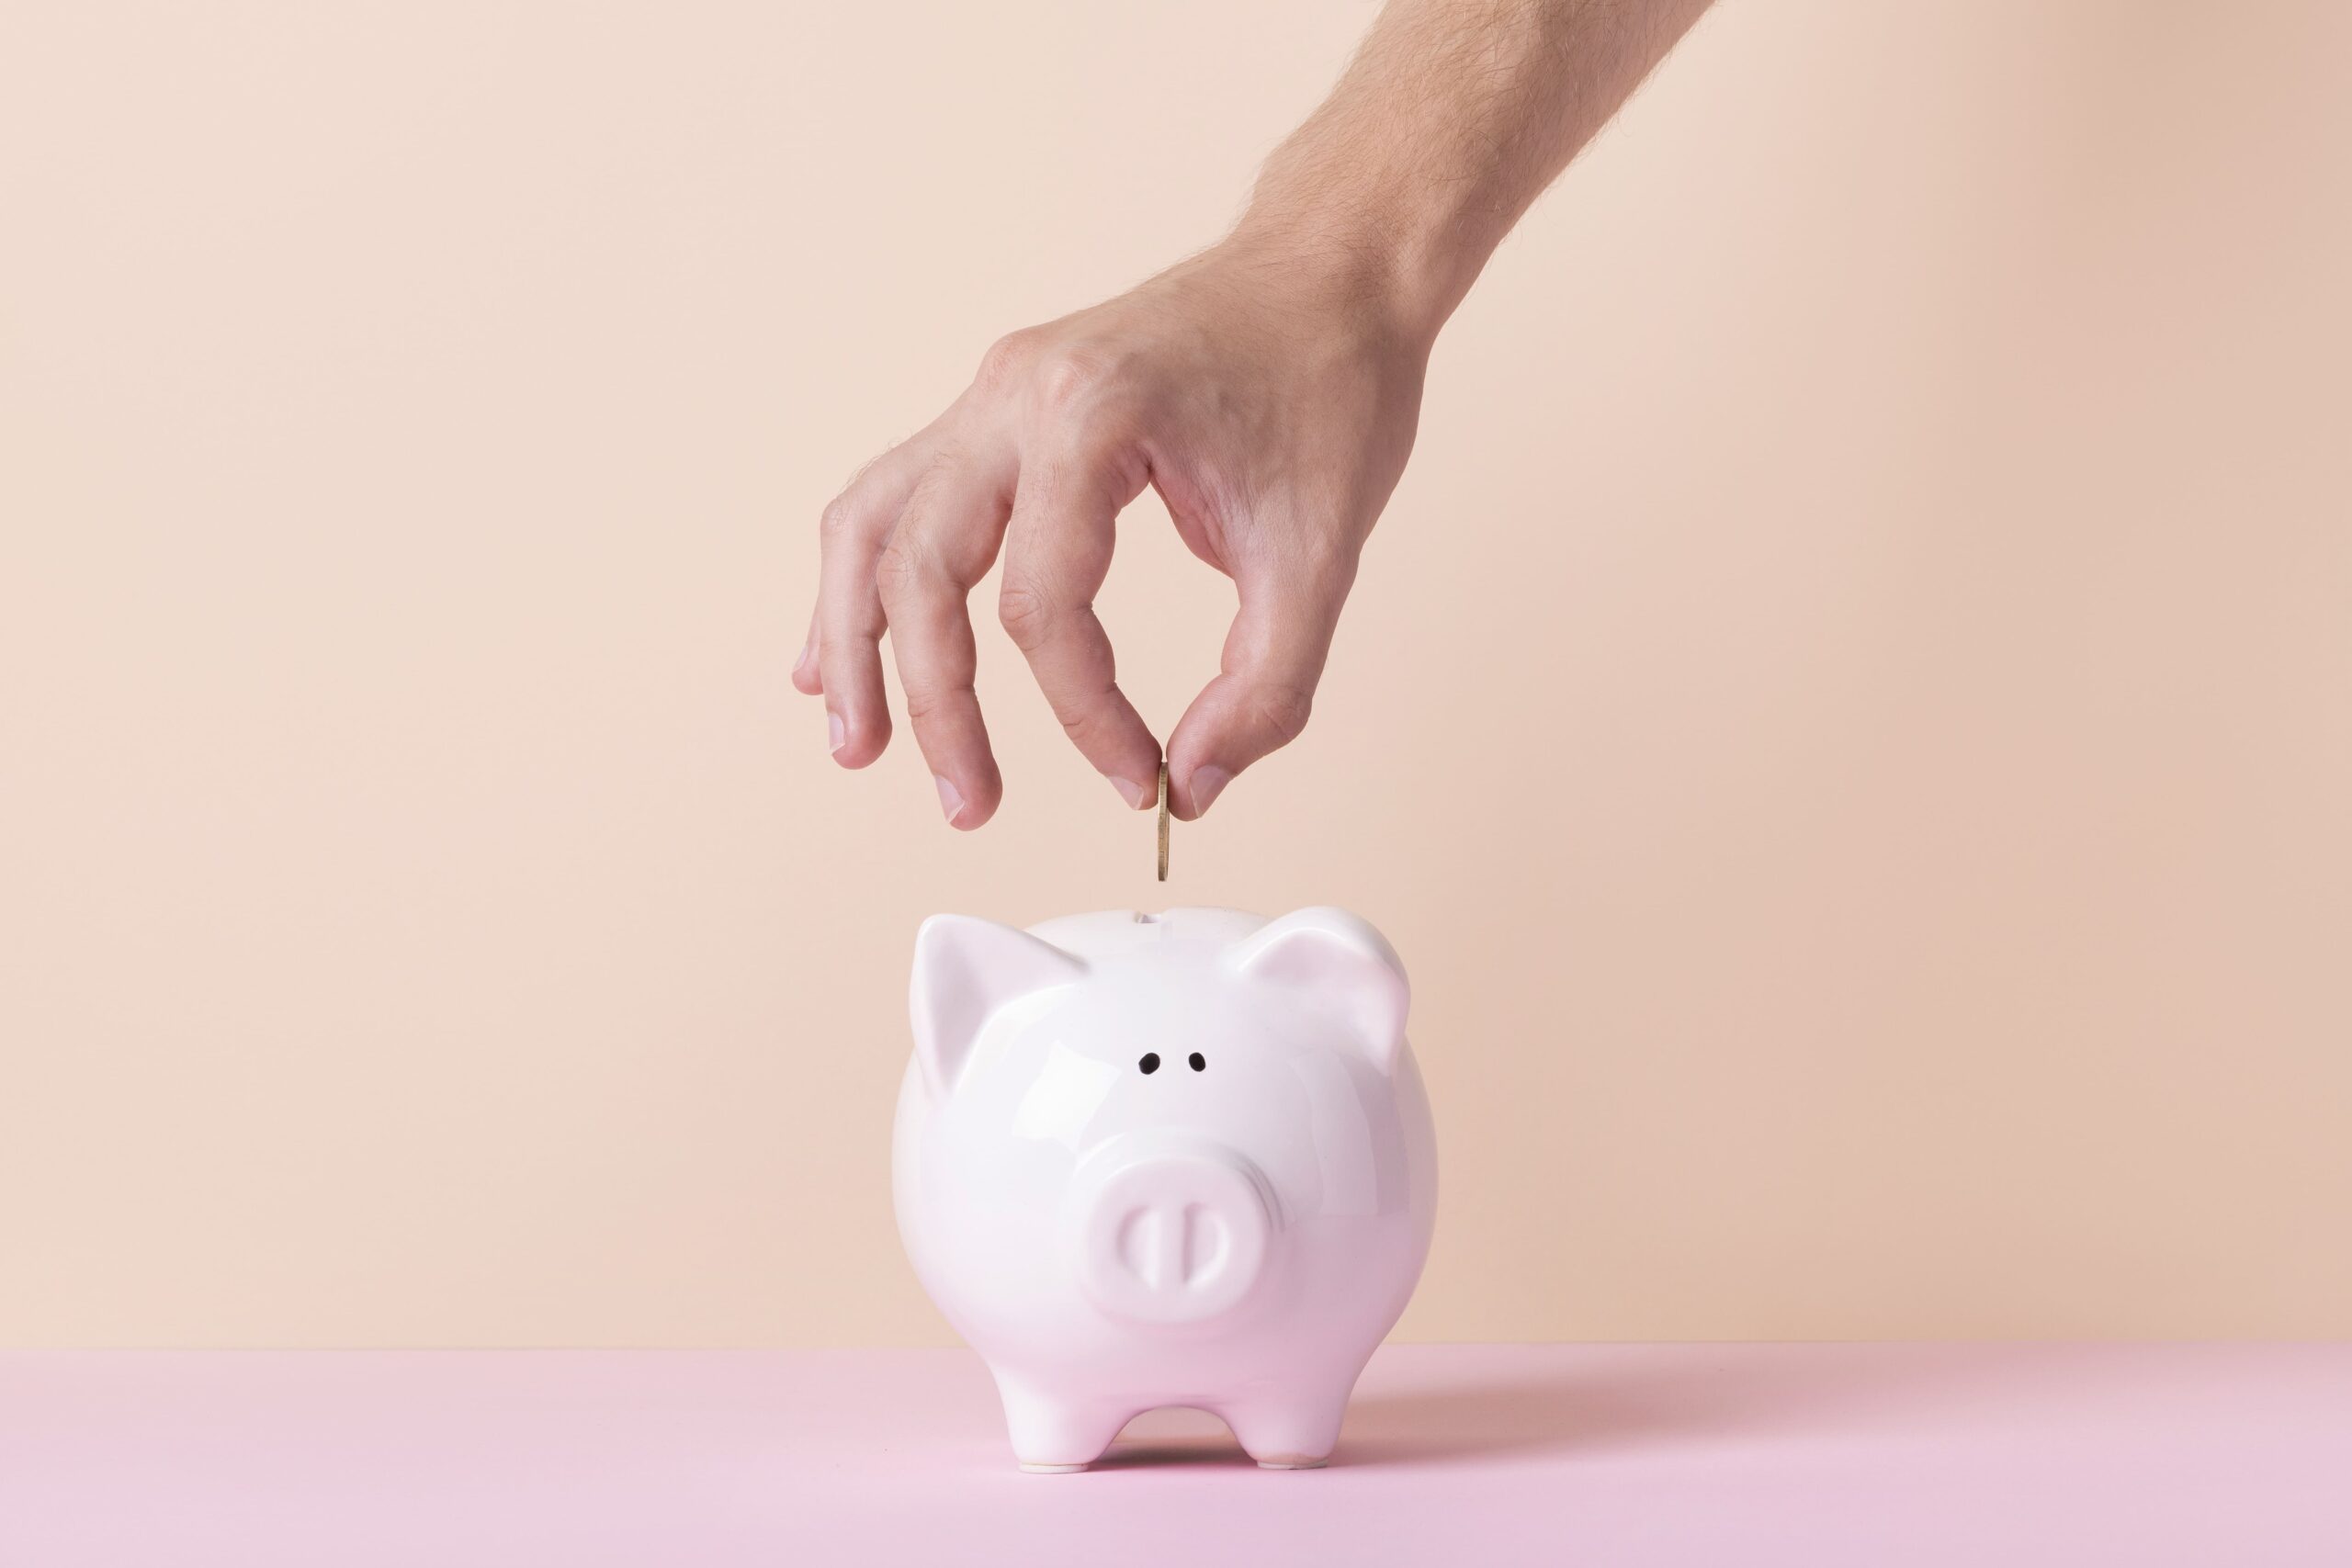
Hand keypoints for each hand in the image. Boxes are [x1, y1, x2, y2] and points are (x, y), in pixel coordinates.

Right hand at [794, 238, 1428, 826]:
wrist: (1330, 269)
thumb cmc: (1331, 386)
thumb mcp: (1322, 554)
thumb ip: (1266, 687)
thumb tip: (1192, 786)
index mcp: (1093, 416)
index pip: (1042, 605)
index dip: (1085, 714)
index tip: (1140, 775)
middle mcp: (1015, 394)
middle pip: (921, 569)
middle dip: (936, 704)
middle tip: (971, 805)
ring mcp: (991, 392)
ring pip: (871, 524)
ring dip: (855, 642)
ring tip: (856, 746)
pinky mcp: (994, 405)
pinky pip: (895, 496)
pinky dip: (865, 578)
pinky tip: (841, 654)